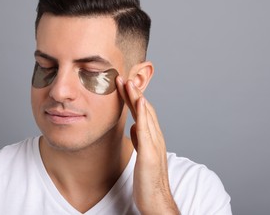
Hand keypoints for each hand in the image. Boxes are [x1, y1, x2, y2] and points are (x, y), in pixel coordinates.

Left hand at [116, 77, 179, 214]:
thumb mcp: (141, 154)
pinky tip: (141, 103)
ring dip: (138, 98)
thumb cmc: (147, 178)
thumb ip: (139, 139)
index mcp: (150, 138)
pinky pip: (147, 130)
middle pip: (144, 110)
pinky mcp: (150, 154)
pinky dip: (145, 115)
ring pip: (147, 116)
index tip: (122, 85)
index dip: (132, 98)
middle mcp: (155, 138)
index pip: (141, 112)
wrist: (156, 200)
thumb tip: (133, 126)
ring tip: (129, 83)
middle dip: (133, 93)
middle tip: (122, 77)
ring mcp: (154, 145)